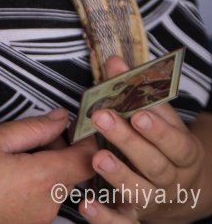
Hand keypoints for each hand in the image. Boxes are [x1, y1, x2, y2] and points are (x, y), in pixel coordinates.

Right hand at [0, 108, 97, 223]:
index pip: (89, 159)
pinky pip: (45, 199)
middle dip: (63, 149)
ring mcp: (39, 220)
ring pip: (59, 185)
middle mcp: (49, 205)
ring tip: (17, 152)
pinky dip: (38, 182)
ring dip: (49, 165)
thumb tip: (62, 118)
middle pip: (74, 172)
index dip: (90, 138)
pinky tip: (11, 173)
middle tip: (37, 132)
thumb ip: (35, 127)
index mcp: (44, 178)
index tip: (81, 121)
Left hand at [81, 56, 209, 222]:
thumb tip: (114, 62)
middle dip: (128, 142)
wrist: (182, 191)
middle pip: (154, 165)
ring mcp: (153, 202)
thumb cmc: (165, 145)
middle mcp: (171, 181)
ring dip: (118, 176)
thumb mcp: (160, 118)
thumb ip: (138, 92)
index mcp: (184, 154)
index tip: (137, 114)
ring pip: (139, 193)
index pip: (176, 144)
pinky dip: (104, 218)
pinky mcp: (134, 219)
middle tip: (102, 119)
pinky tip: (86, 204)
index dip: (158, 131)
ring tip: (97, 158)